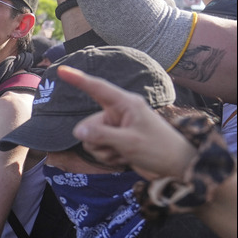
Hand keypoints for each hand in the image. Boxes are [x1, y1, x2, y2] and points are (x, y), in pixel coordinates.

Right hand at [59, 66, 195, 179]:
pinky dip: (108, 157)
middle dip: (97, 141)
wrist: (175, 167)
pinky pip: (98, 148)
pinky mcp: (116, 140)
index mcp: (126, 104)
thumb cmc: (159, 149)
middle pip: (88, 125)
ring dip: (104, 151)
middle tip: (117, 148)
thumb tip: (77, 132)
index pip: (97, 88)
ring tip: (123, 154)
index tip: (62, 70)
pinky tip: (124, 158)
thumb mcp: (129, 142)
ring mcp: (116, 127)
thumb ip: (101, 136)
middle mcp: (118, 113)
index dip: (78, 79)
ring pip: (91, 139)